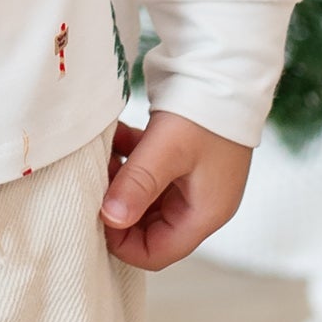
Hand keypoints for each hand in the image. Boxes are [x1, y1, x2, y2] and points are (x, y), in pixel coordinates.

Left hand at [99, 108, 250, 269]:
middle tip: (94, 183)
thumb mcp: (167, 150)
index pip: (157, 253)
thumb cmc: (206, 112)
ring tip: (102, 156)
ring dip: (120, 181)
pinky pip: (148, 172)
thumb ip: (138, 185)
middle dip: (117, 209)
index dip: (122, 243)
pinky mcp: (182, 159)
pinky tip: (115, 137)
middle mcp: (200, 203)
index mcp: (204, 213)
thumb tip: (110, 219)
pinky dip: (128, 160)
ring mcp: (192, 181)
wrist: (227, 68)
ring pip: (144, 198)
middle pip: (148, 229)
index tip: (97, 216)